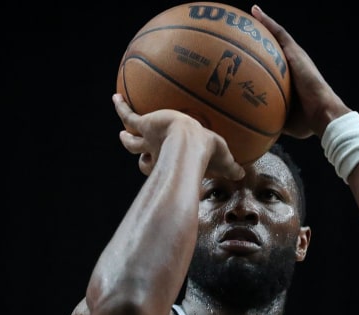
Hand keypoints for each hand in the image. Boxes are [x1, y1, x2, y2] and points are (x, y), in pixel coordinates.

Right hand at [112, 94, 243, 179]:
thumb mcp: (222, 158)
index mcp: (172, 162)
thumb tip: (242, 174)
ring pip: (131, 141)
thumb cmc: (204, 153)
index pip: (162, 167)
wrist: (187, 143)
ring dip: (126, 138)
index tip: (159, 166)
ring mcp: (148, 139)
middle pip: (142, 157)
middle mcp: (157, 154)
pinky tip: (116, 97)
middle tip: (134, 149)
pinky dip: (121, 107)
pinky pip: (128, 115)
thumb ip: (230, 167)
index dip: (159, 167)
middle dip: (139, 155)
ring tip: (122, 133)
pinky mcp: (144, 124)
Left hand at [252, 5, 351, 138]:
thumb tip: (256, 126)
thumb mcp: (284, 120)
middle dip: (260, 40)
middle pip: (274, 48)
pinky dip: (267, 23)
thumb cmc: (307, 121)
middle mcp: (294, 65)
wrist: (323, 114)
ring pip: (276, 37)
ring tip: (248, 14)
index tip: (247, 55)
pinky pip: (279, 34)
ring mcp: (295, 58)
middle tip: (243, 30)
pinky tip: (255, 12)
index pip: (274, 66)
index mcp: (291, 80)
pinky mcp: (296, 53)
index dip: (262, 59)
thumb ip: (271, 118)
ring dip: (263, 25)